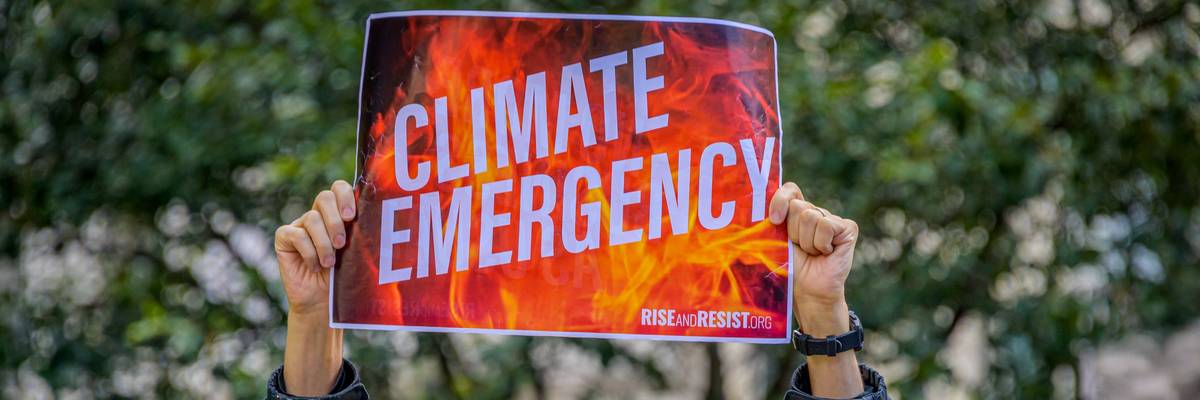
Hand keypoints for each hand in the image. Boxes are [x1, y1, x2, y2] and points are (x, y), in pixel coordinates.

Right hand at [274, 180, 356, 315]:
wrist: (323, 302)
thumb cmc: (344, 277)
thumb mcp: (357, 252)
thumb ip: (361, 232)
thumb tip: (376, 217)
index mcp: (338, 213)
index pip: (339, 188)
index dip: (345, 196)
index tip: (352, 216)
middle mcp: (318, 215)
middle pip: (324, 197)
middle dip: (335, 221)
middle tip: (341, 243)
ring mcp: (300, 225)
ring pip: (312, 218)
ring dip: (324, 243)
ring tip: (330, 263)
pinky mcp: (284, 237)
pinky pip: (296, 235)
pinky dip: (309, 252)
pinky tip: (314, 266)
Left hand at [769, 182, 863, 396]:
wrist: (808, 291)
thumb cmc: (790, 269)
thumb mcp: (772, 245)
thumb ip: (762, 228)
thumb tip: (734, 222)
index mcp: (796, 213)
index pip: (790, 190)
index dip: (781, 200)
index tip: (773, 220)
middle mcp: (815, 212)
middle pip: (799, 207)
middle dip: (793, 233)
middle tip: (799, 249)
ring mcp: (832, 219)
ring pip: (811, 217)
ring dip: (807, 242)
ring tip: (812, 254)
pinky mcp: (848, 228)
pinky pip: (827, 226)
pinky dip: (821, 244)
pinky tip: (826, 253)